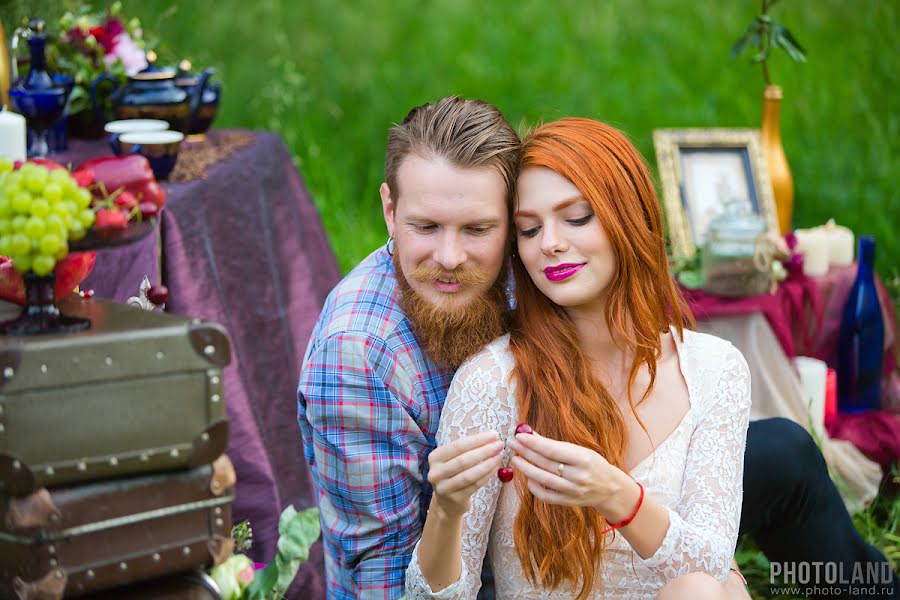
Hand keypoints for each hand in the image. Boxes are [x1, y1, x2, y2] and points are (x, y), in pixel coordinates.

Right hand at [428, 431, 503, 518]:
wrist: (446, 502)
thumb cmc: (454, 474)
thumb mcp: (454, 459)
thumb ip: (468, 448)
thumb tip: (492, 438)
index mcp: (435, 457)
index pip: (458, 445)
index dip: (477, 440)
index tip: (494, 435)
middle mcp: (436, 472)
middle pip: (464, 460)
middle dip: (485, 450)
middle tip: (500, 445)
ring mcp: (444, 488)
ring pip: (470, 474)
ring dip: (488, 463)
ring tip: (499, 456)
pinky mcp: (455, 499)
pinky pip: (475, 485)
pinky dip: (487, 475)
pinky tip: (495, 468)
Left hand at [508, 431, 634, 520]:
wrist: (609, 488)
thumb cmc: (592, 463)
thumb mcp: (579, 450)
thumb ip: (554, 444)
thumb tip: (530, 433)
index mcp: (583, 459)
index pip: (553, 451)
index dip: (534, 443)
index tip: (519, 435)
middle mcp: (578, 476)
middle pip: (546, 464)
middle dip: (526, 452)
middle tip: (512, 443)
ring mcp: (573, 491)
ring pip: (543, 480)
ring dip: (526, 468)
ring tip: (515, 458)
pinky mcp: (568, 502)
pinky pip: (546, 495)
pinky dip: (534, 486)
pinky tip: (527, 477)